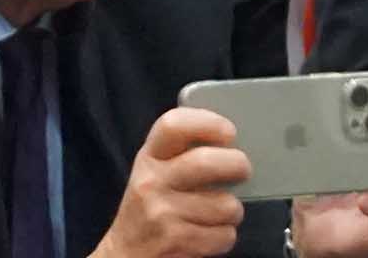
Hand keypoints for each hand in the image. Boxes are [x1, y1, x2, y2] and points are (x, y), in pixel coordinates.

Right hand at [92, 106, 249, 257]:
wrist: (124, 253)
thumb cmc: (150, 205)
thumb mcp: (156, 170)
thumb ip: (183, 151)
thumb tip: (231, 140)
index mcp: (149, 156)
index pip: (173, 125)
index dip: (208, 123)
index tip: (229, 133)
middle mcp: (151, 182)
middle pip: (205, 162)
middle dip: (237, 165)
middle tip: (243, 170)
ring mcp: (161, 213)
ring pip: (224, 204)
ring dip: (233, 211)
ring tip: (222, 212)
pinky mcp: (174, 241)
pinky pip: (223, 235)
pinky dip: (225, 237)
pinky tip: (211, 234)